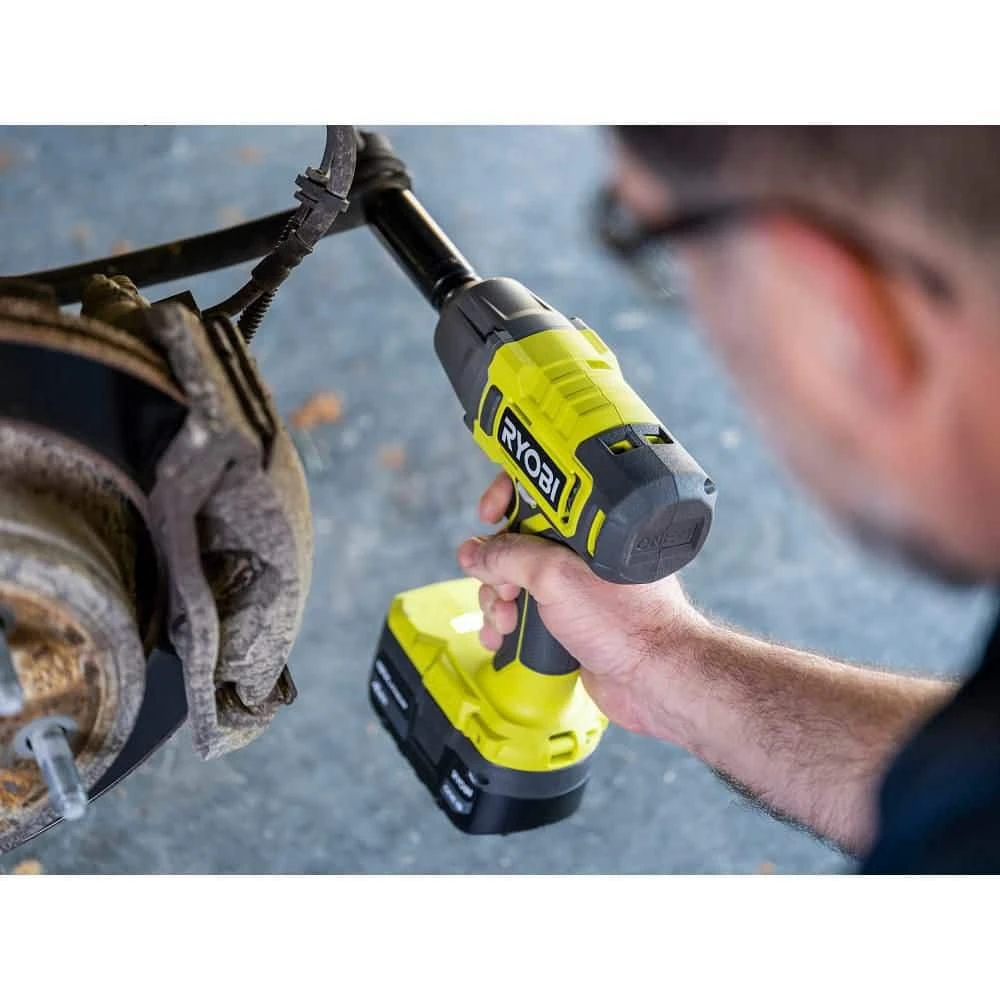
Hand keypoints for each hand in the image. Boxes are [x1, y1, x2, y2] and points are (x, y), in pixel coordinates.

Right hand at [457, 472, 710, 735]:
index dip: (506, 498)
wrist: (653, 678)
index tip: (488, 514)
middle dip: (496, 568)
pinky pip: (523, 610)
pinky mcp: (566, 618)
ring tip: (505, 621)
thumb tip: (474, 552)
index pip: (537, 494)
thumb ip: (509, 557)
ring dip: (496, 600)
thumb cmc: (630, 623)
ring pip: (513, 580)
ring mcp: (573, 586)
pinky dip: (504, 622)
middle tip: (504, 588)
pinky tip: (500, 636)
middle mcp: (580, 551)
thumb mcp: (557, 578)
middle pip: (514, 542)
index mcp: (587, 526)